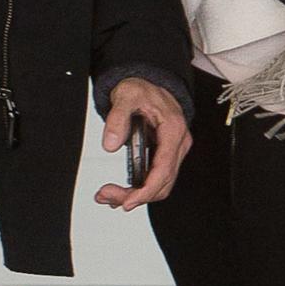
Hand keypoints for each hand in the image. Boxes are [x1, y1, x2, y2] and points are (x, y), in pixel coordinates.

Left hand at [95, 80, 191, 211]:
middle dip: (135, 196)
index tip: (128, 201)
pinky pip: (155, 178)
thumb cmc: (142, 88)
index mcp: (173, 130)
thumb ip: (117, 118)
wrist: (147, 84)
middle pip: (162, 183)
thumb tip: (111, 144)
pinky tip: (119, 192)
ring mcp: (172, 151)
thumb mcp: (126, 95)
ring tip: (108, 196)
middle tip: (106, 196)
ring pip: (159, 185)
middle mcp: (177, 144)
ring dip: (135, 195)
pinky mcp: (164, 155)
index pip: (164, 169)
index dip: (147, 190)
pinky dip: (138, 189)